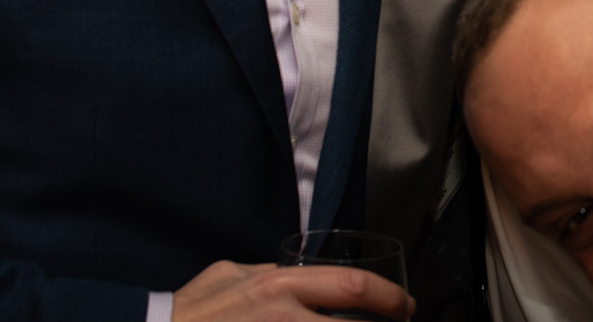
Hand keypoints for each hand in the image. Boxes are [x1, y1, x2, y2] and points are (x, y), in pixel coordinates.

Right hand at [171, 260, 412, 319]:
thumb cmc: (187, 311)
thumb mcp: (229, 276)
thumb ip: (265, 276)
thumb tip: (286, 275)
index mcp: (277, 286)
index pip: (350, 287)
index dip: (388, 298)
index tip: (404, 306)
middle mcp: (282, 316)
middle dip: (388, 319)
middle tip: (405, 321)